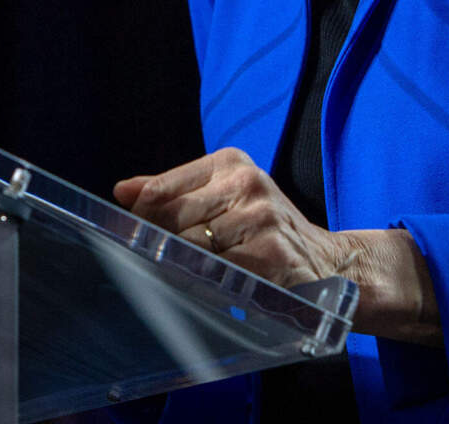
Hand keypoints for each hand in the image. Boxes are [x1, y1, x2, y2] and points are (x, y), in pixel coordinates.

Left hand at [114, 147, 346, 287]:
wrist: (327, 262)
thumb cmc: (262, 230)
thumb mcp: (222, 198)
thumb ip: (172, 192)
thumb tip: (121, 191)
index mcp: (230, 162)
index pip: (161, 190)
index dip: (141, 219)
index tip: (131, 237)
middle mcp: (247, 181)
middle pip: (173, 220)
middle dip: (160, 245)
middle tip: (156, 263)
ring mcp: (262, 216)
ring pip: (192, 248)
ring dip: (183, 267)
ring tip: (190, 275)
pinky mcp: (272, 251)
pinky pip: (218, 272)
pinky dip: (206, 283)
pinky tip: (212, 285)